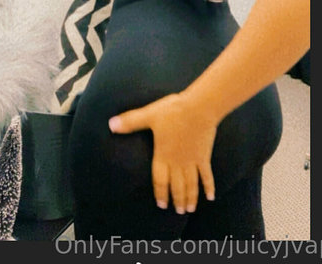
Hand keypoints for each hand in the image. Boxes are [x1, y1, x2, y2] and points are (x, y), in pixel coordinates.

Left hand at [108, 93, 216, 213]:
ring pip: (191, 184)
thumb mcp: (149, 115)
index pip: (160, 180)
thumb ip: (130, 122)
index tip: (161, 205)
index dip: (160, 193)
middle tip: (178, 212)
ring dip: (190, 198)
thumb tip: (110, 124)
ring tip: (190, 210)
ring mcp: (192, 161)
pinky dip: (209, 186)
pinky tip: (211, 197)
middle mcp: (178, 162)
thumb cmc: (173, 111)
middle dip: (177, 200)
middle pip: (177, 186)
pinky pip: (207, 175)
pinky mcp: (204, 156)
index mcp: (163, 155)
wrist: (199, 108)